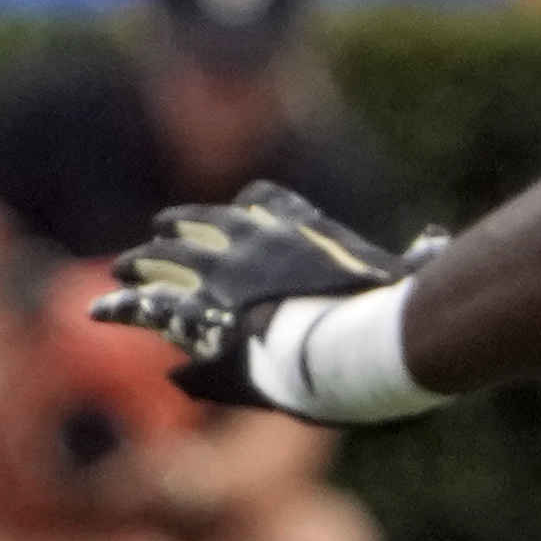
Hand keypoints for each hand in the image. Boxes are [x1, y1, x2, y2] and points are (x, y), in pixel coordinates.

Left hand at [91, 182, 432, 414]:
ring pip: (170, 263)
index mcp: (304, 233)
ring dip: (143, 264)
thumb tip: (441, 239)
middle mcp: (256, 245)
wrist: (351, 336)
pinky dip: (126, 309)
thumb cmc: (388, 312)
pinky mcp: (203, 316)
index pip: (269, 204)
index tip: (239, 207)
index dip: (252, 207)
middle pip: (207, 227)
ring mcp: (224, 277)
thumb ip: (420, 258)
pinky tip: (99, 312)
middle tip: (159, 229)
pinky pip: (153, 309)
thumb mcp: (405, 278)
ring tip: (120, 268)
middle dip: (181, 228)